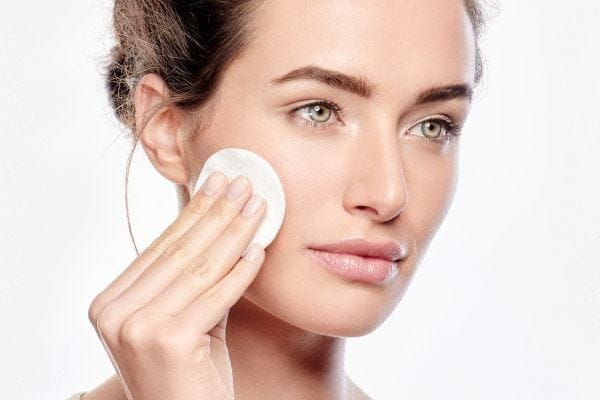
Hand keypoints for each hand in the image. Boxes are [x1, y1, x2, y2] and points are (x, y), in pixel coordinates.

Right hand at [87, 172, 266, 399]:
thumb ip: (191, 278)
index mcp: (109, 303)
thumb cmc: (189, 373)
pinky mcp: (168, 342)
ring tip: (259, 206)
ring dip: (235, 232)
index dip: (194, 211)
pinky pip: (216, 296)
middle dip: (217, 212)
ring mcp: (136, 328)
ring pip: (200, 268)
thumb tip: (221, 220)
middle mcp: (113, 313)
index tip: (217, 182)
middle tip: (244, 182)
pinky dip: (241, 272)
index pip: (162, 247)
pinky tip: (259, 250)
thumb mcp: (182, 318)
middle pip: (180, 251)